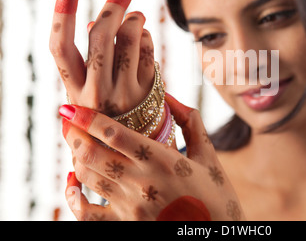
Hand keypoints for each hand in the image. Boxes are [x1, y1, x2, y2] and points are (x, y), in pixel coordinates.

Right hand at [49, 0, 156, 116]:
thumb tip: (88, 25)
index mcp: (74, 90)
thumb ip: (85, 62)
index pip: (60, 47)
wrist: (130, 151)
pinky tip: (143, 37)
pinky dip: (145, 37)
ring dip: (134, 18)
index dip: (62, 13)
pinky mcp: (149, 93)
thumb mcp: (85, 94)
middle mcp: (97, 92)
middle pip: (100, 36)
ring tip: (136, 15)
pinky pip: (148, 52)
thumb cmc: (104, 115)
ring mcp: (125, 93)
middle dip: (113, 4)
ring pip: (129, 39)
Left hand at [61, 93, 244, 220]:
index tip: (71, 106)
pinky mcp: (125, 225)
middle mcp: (141, 183)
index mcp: (162, 160)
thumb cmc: (216, 194)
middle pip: (92, 153)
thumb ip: (190, 122)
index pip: (114, 133)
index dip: (87, 117)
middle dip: (74, 134)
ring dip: (76, 157)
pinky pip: (86, 214)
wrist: (218, 234)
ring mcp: (130, 207)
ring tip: (76, 144)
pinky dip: (73, 196)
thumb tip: (169, 97)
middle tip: (68, 121)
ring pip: (87, 177)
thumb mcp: (208, 155)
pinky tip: (72, 183)